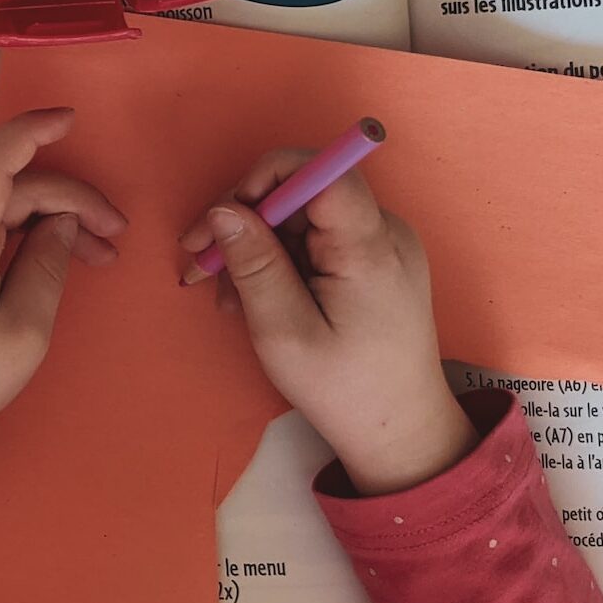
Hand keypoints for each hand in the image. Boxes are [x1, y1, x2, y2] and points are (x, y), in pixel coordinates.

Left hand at [0, 108, 126, 457]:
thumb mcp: (22, 334)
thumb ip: (48, 266)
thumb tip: (63, 222)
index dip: (31, 132)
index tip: (69, 119)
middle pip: (7, 188)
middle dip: (67, 203)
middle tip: (114, 239)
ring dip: (45, 219)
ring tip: (94, 255)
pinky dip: (15, 232)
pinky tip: (49, 256)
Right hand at [179, 153, 474, 495]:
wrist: (402, 432)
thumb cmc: (344, 391)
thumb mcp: (284, 333)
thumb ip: (254, 265)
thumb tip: (222, 209)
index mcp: (369, 247)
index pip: (321, 170)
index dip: (266, 178)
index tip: (225, 219)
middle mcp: (384, 231)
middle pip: (302, 191)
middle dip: (246, 220)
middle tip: (201, 265)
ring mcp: (382, 244)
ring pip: (302, 216)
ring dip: (256, 245)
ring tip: (226, 295)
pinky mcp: (374, 260)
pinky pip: (316, 238)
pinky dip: (279, 258)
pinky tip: (254, 295)